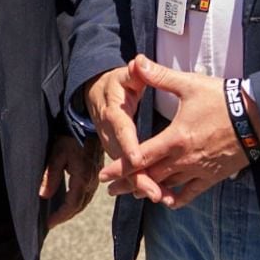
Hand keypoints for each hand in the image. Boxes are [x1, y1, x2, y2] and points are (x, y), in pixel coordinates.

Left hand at [39, 133, 102, 228]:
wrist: (86, 123)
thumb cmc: (70, 136)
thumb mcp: (57, 154)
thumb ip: (51, 176)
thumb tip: (44, 195)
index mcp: (82, 178)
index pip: (71, 205)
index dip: (60, 216)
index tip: (49, 223)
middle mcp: (92, 180)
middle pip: (80, 206)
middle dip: (66, 216)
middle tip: (52, 222)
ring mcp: (96, 176)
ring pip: (85, 200)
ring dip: (72, 209)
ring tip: (60, 214)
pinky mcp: (96, 171)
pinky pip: (88, 192)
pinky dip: (78, 201)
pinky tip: (71, 200)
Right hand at [84, 65, 155, 197]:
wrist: (97, 95)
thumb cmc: (117, 84)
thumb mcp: (125, 75)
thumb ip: (136, 72)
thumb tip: (138, 61)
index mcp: (113, 113)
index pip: (122, 131)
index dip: (129, 146)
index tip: (139, 159)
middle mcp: (110, 134)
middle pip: (123, 158)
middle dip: (138, 177)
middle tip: (155, 192)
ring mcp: (112, 146)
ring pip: (126, 169)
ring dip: (142, 184)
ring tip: (162, 198)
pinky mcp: (119, 154)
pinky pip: (130, 171)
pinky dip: (143, 183)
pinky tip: (161, 195)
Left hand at [99, 56, 246, 209]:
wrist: (257, 118)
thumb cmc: (222, 99)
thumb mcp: (189, 85)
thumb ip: (160, 76)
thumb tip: (137, 62)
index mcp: (175, 139)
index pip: (140, 158)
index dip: (120, 168)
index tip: (104, 176)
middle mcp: (184, 159)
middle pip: (149, 177)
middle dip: (128, 183)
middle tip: (111, 190)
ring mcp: (199, 170)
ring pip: (167, 187)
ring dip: (149, 191)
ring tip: (133, 194)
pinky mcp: (212, 176)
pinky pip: (191, 194)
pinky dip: (177, 199)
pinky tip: (167, 201)